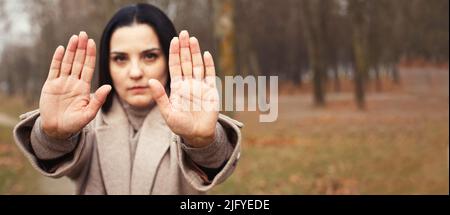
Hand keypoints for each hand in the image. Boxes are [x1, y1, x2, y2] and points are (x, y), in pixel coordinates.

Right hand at [40, 32, 110, 138]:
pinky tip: (60, 49)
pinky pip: (54, 69)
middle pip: (78, 61)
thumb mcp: (89, 113)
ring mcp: (62, 82)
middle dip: (81, 48)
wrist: (57, 130)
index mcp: (84, 87)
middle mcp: (73, 82)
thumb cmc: (75, 123)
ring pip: (67, 62)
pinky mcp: (50, 85)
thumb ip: (98, 100)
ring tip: (74, 37)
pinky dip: (57, 59)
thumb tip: (108, 87)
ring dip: (70, 50)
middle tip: (83, 34)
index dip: (90, 55)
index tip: (92, 42)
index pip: (88, 67)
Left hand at [148, 30, 219, 147]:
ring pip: (197, 65)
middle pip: (186, 62)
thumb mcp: (167, 112)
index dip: (174, 53)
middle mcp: (189, 84)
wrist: (197, 135)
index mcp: (177, 87)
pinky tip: (206, 54)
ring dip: (195, 52)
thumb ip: (160, 96)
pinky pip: (210, 75)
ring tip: (192, 39)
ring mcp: (200, 86)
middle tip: (183, 33)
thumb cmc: (180, 125)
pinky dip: (208, 65)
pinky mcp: (211, 91)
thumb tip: (150, 80)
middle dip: (184, 48)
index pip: (175, 66)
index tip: (173, 40)